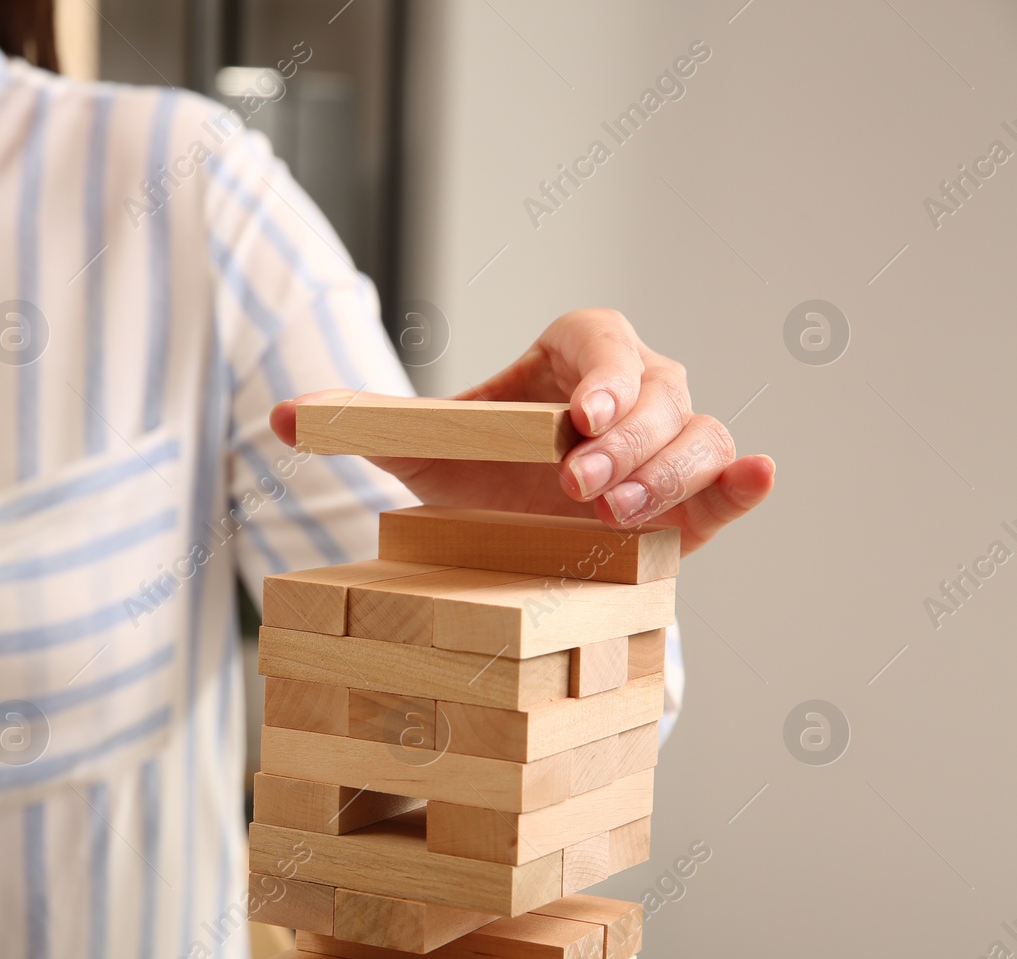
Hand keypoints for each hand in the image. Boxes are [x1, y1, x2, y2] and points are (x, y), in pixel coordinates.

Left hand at [269, 308, 774, 555]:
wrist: (512, 539)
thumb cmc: (476, 477)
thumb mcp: (417, 449)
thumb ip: (361, 425)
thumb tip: (278, 416)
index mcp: (574, 357)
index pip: (602, 342)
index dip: (600, 374)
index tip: (575, 419)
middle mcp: (634, 391)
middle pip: (658, 390)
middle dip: (624, 437)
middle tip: (577, 484)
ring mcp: (670, 445)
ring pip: (698, 434)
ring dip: (666, 470)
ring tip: (613, 513)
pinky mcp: (693, 501)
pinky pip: (730, 480)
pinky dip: (746, 479)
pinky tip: (758, 476)